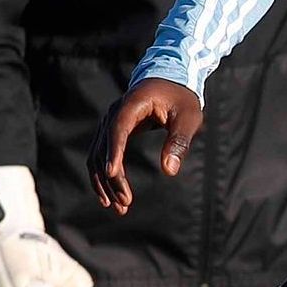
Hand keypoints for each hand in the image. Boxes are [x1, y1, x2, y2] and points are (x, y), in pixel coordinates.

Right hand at [88, 77, 202, 215]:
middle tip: (125, 203)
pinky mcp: (111, 132)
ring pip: (98, 155)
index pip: (119, 128)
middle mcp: (115, 113)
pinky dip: (104, 176)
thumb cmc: (181, 98)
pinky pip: (101, 156)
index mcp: (133, 104)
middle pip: (105, 147)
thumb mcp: (188, 117)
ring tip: (119, 207)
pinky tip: (110, 196)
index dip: (115, 150)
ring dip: (104, 182)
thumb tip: (169, 171)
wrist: (170, 79)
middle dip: (112, 178)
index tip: (113, 174)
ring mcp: (110, 122)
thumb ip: (179, 142)